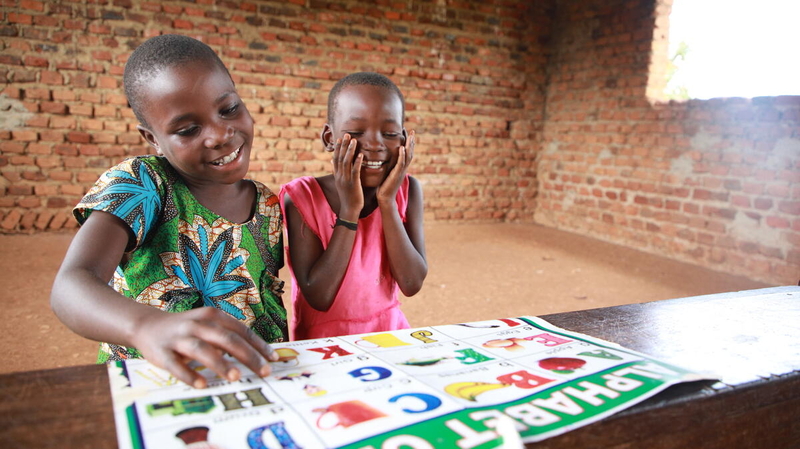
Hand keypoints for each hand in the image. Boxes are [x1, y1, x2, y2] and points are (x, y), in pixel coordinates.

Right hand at [131, 307, 278, 387]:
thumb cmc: (186, 329)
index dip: (259, 345)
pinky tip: (201, 385)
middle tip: (263, 372)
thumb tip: (258, 354)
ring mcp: (179, 338)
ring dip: (220, 363)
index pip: (241, 331)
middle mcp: (198, 324)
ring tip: (236, 377)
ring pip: (203, 350)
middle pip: (227, 340)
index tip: (274, 359)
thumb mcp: (208, 326)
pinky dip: (189, 375)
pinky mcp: (162, 352)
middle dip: (248, 356)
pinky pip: (176, 365)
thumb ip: (228, 337)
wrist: (147, 325)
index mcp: (213, 316)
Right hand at [331, 133, 363, 219]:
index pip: (335, 158)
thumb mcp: (340, 182)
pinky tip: (360, 155)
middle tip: (346, 134)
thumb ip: (337, 171)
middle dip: (343, 145)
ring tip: (354, 140)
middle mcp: (340, 176)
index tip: (339, 138)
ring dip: (350, 150)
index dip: (337, 148)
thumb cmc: (347, 196)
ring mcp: (346, 180)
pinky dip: (357, 162)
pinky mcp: (353, 184)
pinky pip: (355, 171)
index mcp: (337, 175)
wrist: (349, 209)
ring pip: (346, 162)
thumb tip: (332, 161)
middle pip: (340, 158)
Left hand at [378, 129, 414, 205]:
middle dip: (411, 141)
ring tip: (410, 136)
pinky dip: (402, 155)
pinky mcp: (396, 175)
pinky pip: (400, 163)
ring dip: (409, 145)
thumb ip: (388, 166)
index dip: (407, 143)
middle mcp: (403, 168)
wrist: (385, 199)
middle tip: (412, 131)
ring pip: (408, 156)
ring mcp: (401, 172)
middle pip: (410, 152)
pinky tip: (401, 147)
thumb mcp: (387, 174)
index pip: (406, 153)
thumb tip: (384, 158)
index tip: (406, 133)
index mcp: (401, 168)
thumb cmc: (384, 187)